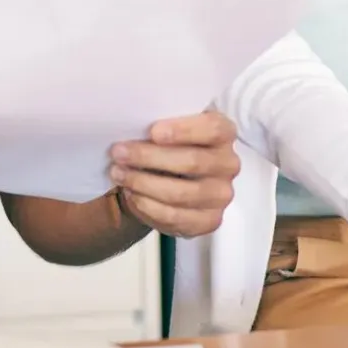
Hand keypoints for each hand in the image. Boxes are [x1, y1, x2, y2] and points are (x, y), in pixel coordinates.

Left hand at [108, 111, 238, 237]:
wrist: (169, 181)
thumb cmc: (169, 147)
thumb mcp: (169, 128)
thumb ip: (162, 126)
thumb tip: (133, 127)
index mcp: (224, 134)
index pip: (213, 129)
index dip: (183, 130)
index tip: (152, 131)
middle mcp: (229, 164)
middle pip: (193, 161)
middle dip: (150, 157)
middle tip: (119, 153)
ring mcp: (221, 195)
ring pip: (180, 193)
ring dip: (143, 183)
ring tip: (119, 174)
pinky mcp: (209, 221)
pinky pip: (175, 216)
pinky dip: (148, 206)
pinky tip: (132, 194)